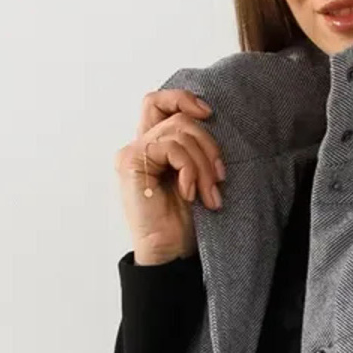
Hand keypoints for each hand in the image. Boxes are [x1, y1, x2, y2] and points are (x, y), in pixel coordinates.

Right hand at [115, 87, 226, 264]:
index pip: (159, 102)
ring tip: (210, 195)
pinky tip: (189, 193)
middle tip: (221, 179)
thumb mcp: (196, 176)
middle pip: (179, 119)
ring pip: (179, 133)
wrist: (170, 253)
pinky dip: (188, 169)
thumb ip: (194, 147)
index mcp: (153, 145)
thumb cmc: (184, 222)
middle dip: (208, 146)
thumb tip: (209, 118)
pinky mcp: (131, 162)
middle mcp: (140, 145)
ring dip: (203, 164)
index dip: (182, 98)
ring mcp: (132, 153)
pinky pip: (170, 148)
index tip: (209, 114)